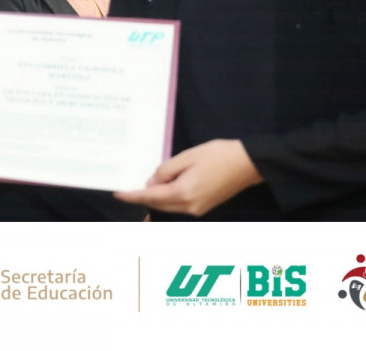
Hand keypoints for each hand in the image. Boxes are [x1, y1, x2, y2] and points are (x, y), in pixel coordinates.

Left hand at [114, 140, 261, 216]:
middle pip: (158, 204)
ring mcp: (198, 209)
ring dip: (155, 197)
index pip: (150, 196)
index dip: (132, 196)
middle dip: (142, 197)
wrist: (248, 164)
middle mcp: (189, 206)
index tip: (117, 193)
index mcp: (183, 193)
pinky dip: (168, 197)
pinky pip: (179, 204)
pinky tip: (163, 186)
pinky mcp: (204, 207)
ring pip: (168, 205)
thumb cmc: (218, 155)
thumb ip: (166, 170)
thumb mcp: (187, 156)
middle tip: (126, 188)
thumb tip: (152, 182)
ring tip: (142, 186)